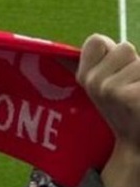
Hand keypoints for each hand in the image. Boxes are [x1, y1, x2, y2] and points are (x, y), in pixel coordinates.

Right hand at [78, 33, 139, 186]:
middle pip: (124, 48)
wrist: (137, 145)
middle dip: (134, 65)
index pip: (97, 41)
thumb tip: (56, 53)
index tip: (116, 73)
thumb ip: (90, 63)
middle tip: (132, 89)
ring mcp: (111, 90)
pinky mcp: (130, 97)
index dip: (112, 52)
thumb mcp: (101, 87)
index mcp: (84, 77)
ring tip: (138, 97)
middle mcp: (93, 83)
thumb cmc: (124, 111)